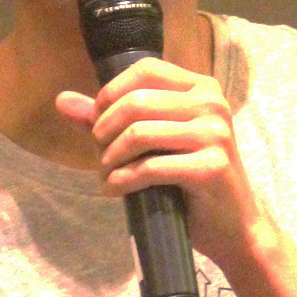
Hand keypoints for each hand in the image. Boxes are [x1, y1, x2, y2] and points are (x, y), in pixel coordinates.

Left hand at [56, 57, 270, 272]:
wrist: (234, 227)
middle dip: (105, 131)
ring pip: (139, 133)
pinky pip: (150, 167)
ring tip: (107, 174)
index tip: (99, 124)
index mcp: (202, 88)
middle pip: (136, 102)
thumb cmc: (191, 182)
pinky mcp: (211, 167)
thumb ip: (110, 119)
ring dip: (110, 158)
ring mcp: (215, 134)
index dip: (111, 94)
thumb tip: (61, 100)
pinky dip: (122, 181)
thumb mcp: (154, 143)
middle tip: (101, 156)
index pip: (145, 70)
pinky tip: (115, 190)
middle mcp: (212, 104)